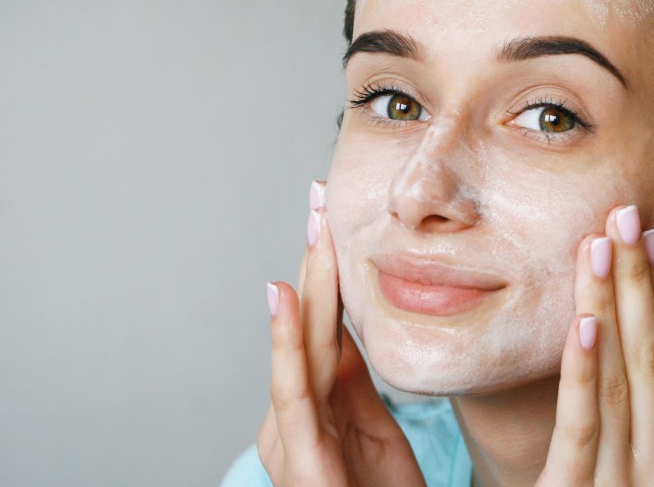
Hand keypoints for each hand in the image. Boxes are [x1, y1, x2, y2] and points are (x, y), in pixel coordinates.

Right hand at [256, 181, 424, 486]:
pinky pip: (293, 390)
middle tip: (319, 196)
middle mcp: (296, 411)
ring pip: (297, 344)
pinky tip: (284, 294)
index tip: (333, 212)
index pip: (321, 321)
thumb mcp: (370, 426)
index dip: (327, 267)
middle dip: (315, 258)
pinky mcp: (301, 456)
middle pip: (306, 322)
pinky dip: (285, 340)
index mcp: (317, 401)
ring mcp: (292, 432)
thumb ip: (352, 376)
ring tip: (313, 226)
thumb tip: (343, 319)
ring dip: (305, 282)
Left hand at [538, 205, 653, 485]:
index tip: (649, 240)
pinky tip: (584, 322)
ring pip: (620, 380)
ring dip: (613, 308)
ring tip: (601, 246)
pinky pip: (584, 426)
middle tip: (623, 214)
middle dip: (636, 283)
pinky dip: (585, 372)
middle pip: (648, 357)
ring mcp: (626, 481)